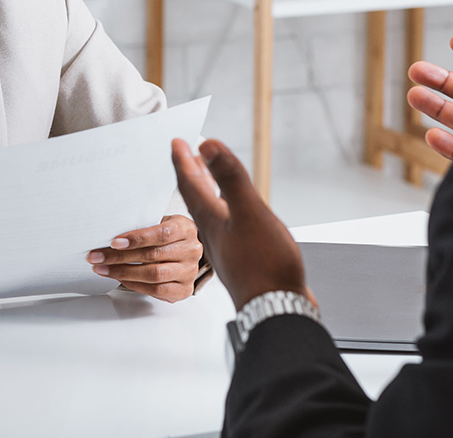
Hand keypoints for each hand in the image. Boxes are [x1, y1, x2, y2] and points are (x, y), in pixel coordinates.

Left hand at [86, 214, 201, 302]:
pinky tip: (120, 278)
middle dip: (120, 257)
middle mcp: (191, 250)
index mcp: (185, 228)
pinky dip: (134, 284)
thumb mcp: (159, 223)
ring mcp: (189, 271)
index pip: (162, 234)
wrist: (183, 251)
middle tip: (98, 257)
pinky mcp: (184, 289)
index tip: (114, 242)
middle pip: (153, 256)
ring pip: (153, 275)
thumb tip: (110, 234)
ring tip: (103, 269)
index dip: (137, 238)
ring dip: (123, 272)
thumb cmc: (166, 235)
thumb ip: (142, 227)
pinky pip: (156, 290)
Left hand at [170, 138, 313, 311]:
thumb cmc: (265, 265)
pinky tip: (234, 218)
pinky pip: (223, 228)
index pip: (190, 184)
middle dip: (190, 174)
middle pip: (195, 198)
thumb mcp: (248, 213)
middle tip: (184, 155)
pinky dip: (222, 212)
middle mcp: (214, 233)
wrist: (277, 310)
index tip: (175, 142)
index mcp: (212, 219)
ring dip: (203, 192)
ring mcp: (227, 247)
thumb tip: (206, 145)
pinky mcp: (241, 259)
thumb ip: (229, 179)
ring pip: (208, 213)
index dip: (183, 161)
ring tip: (204, 180)